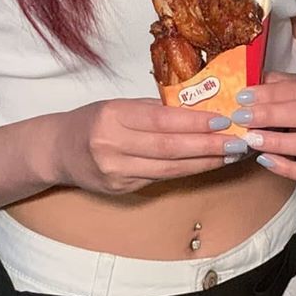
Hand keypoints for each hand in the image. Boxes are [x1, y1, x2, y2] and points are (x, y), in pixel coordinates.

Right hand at [52, 98, 236, 195]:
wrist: (57, 150)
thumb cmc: (91, 120)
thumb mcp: (116, 105)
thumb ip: (150, 110)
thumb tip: (195, 109)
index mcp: (112, 116)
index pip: (161, 120)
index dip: (194, 122)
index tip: (223, 119)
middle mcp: (113, 145)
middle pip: (169, 148)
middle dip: (208, 145)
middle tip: (237, 140)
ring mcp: (116, 172)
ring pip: (169, 169)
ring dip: (204, 162)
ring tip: (230, 155)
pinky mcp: (121, 190)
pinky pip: (160, 179)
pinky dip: (187, 172)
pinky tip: (206, 164)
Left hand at [228, 71, 295, 181]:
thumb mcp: (294, 84)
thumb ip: (273, 83)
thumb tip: (246, 84)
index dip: (270, 93)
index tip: (244, 97)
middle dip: (271, 116)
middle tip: (243, 118)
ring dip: (278, 143)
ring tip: (252, 139)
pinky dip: (288, 168)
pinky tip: (266, 159)